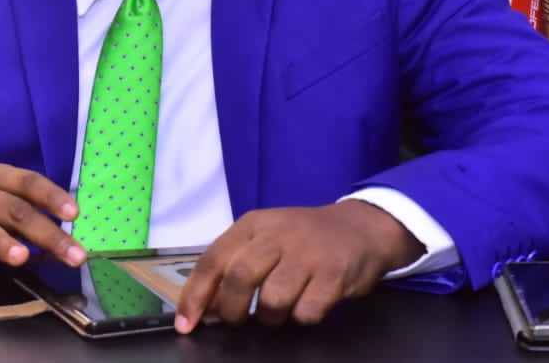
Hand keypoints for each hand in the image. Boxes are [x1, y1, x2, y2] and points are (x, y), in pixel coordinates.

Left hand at [175, 201, 422, 331]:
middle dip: (232, 310)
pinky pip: (306, 312)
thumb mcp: (266, 240)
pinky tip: (308, 305)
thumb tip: (205, 306)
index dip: (196, 295)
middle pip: (239, 277)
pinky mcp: (334, 273)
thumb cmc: (304, 240)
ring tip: (280, 311)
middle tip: (238, 321)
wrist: (362, 227)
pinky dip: (302, 318)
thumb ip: (235, 267)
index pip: (213, 259)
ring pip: (272, 300)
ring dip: (270, 317)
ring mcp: (307, 253)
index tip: (186, 325)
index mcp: (253, 224)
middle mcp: (277, 234)